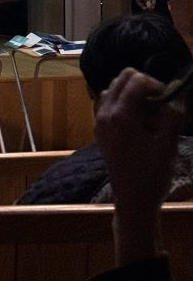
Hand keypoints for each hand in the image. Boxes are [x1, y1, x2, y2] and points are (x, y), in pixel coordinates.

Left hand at [95, 68, 184, 262]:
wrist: (133, 202)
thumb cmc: (152, 175)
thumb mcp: (168, 144)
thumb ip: (174, 114)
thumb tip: (181, 90)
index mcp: (120, 115)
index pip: (137, 80)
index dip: (157, 85)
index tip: (169, 101)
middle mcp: (105, 113)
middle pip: (122, 78)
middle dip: (144, 86)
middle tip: (161, 106)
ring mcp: (99, 120)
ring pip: (113, 88)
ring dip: (133, 93)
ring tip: (150, 115)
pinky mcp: (100, 129)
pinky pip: (107, 102)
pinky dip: (122, 102)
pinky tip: (137, 120)